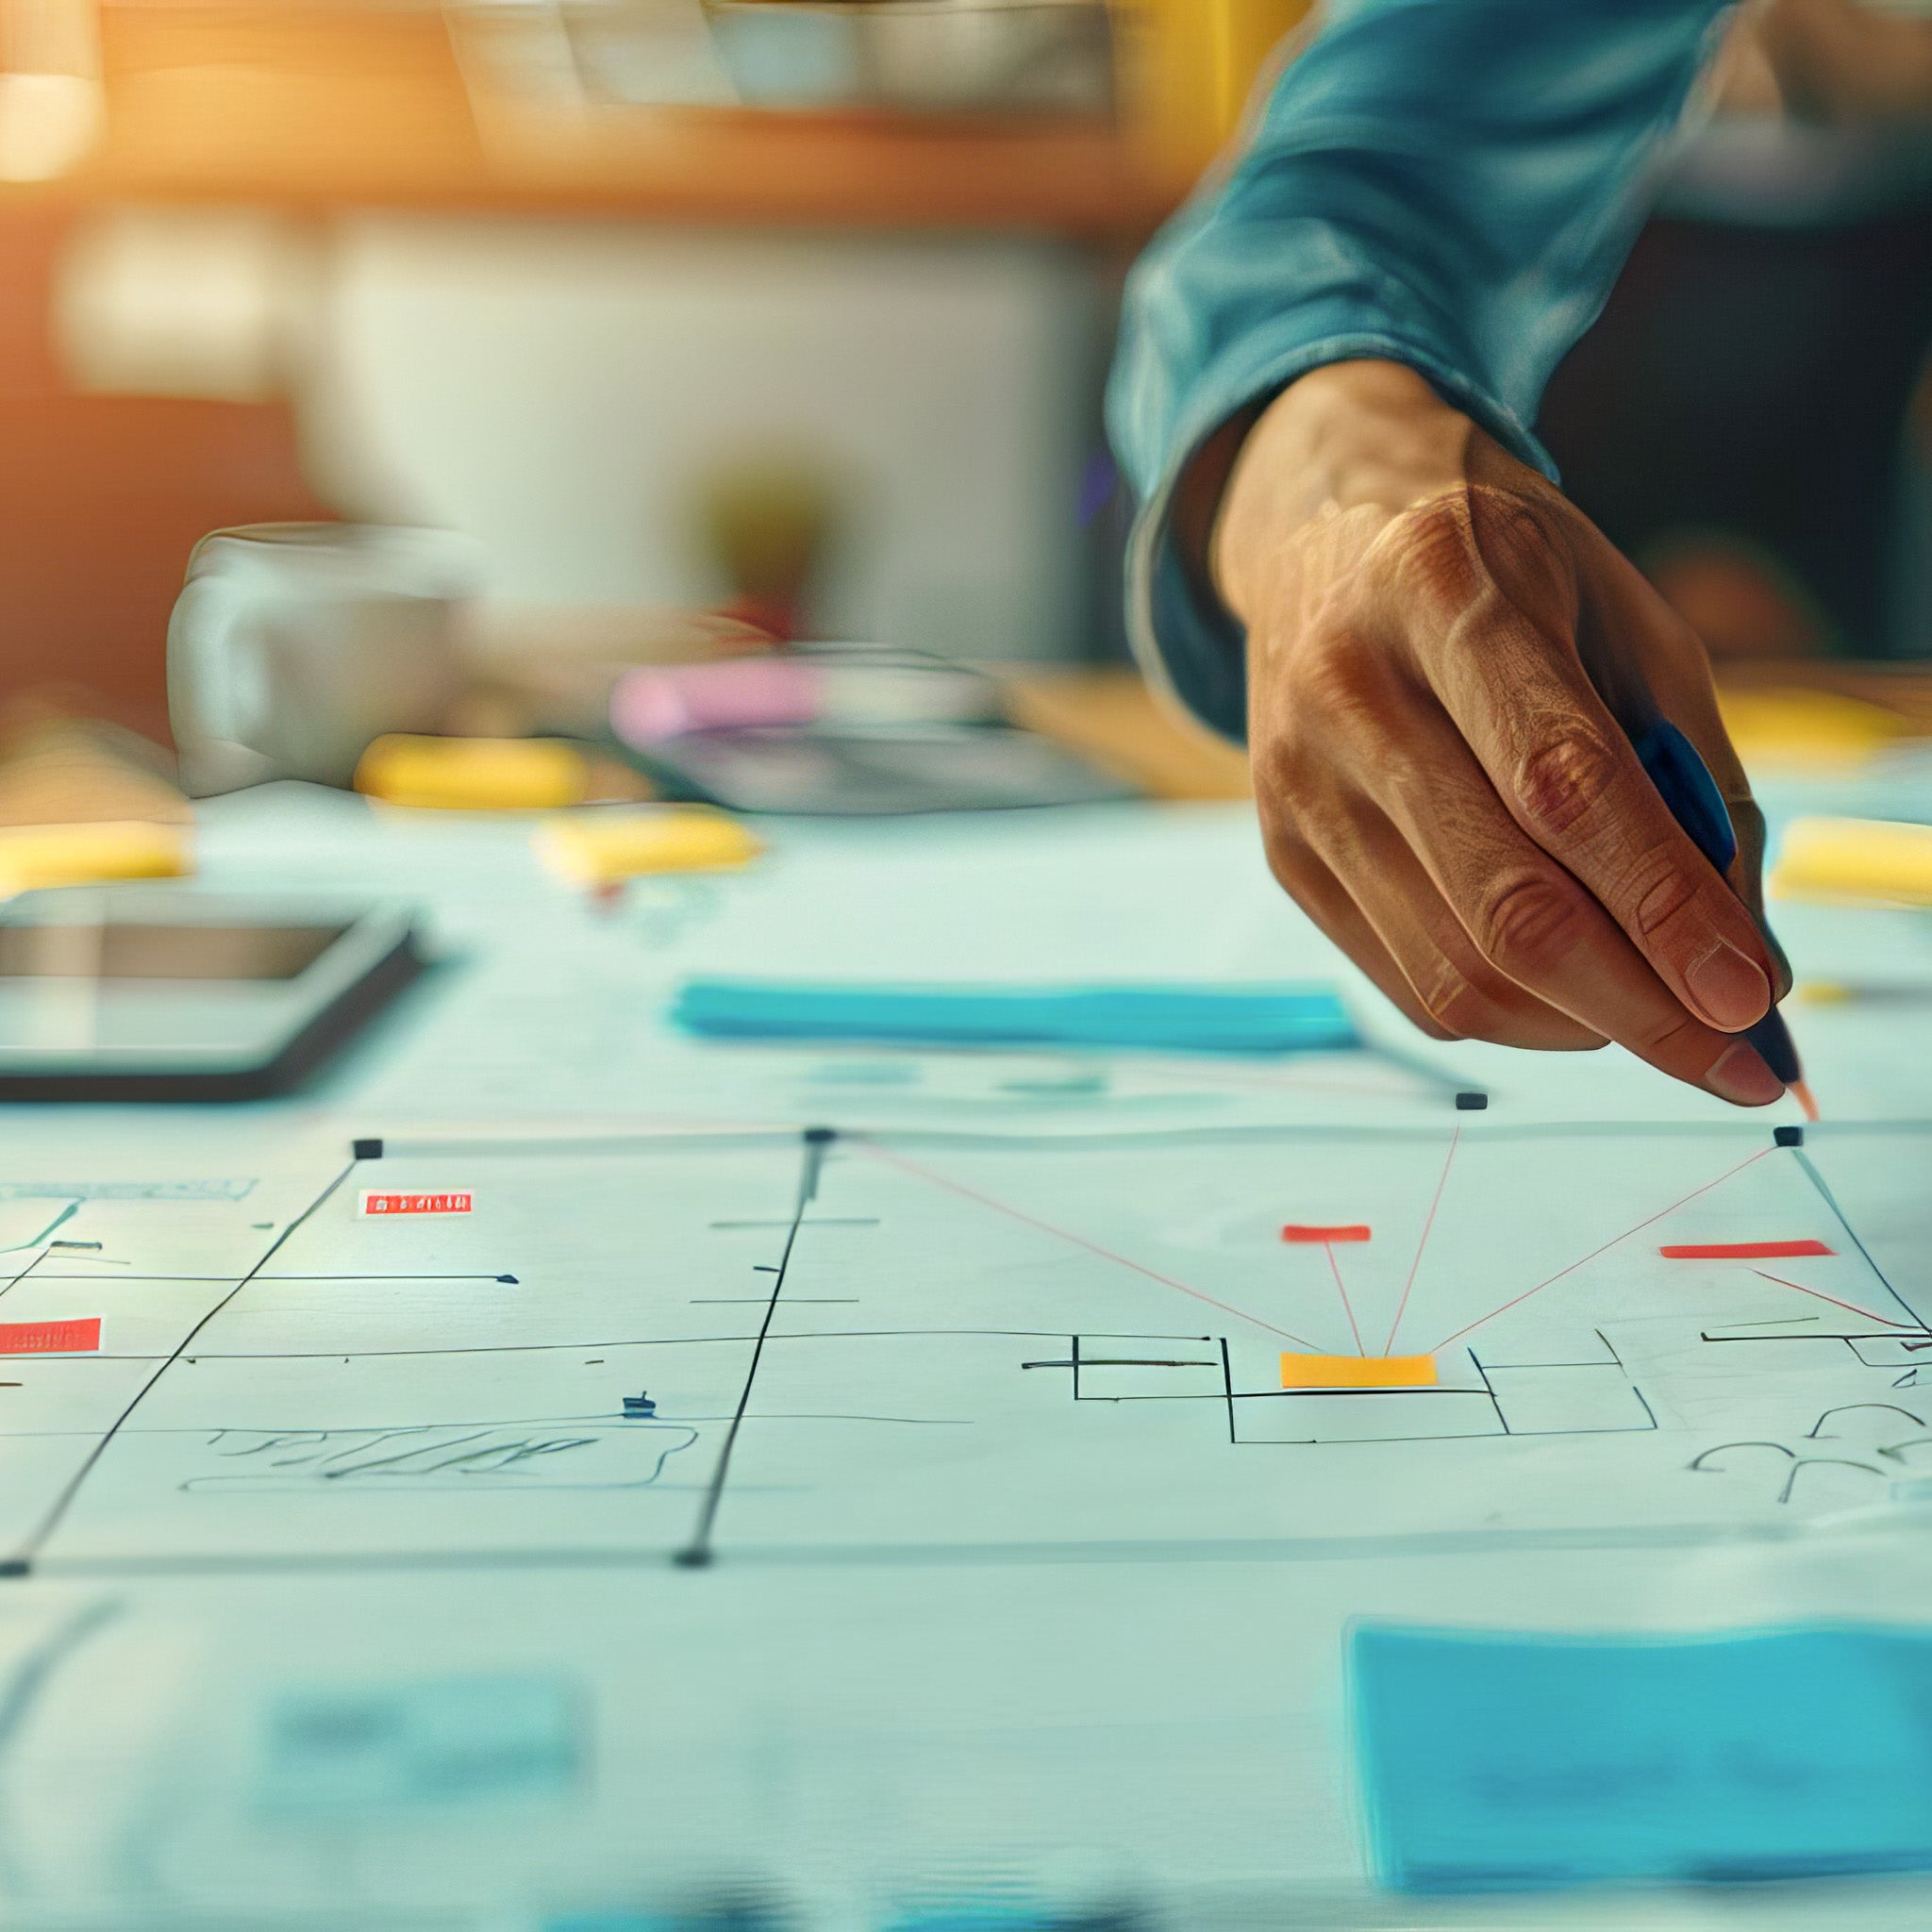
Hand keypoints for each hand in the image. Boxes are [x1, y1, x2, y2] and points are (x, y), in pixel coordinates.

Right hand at [1212, 360, 1787, 1105]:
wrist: (1325, 540)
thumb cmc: (1508, 584)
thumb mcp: (1626, 624)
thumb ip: (1693, 778)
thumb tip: (1745, 966)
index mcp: (1444, 588)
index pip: (1562, 780)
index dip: (1661, 900)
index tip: (1748, 993)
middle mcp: (1348, 688)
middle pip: (1503, 901)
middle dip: (1638, 1005)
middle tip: (1735, 1061)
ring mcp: (1298, 783)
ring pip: (1455, 970)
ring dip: (1584, 1025)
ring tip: (1665, 1021)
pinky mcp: (1283, 856)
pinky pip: (1411, 985)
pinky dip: (1516, 1017)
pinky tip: (1576, 998)